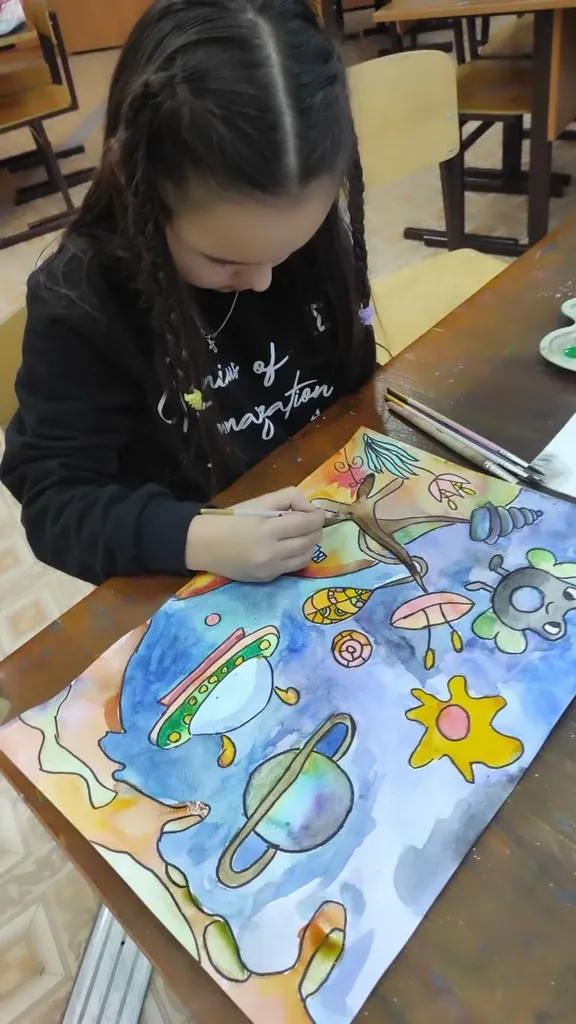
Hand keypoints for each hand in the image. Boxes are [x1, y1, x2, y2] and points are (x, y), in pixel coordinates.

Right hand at [185, 487, 324, 581]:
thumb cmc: (231, 519)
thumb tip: (310, 509)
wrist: (203, 545)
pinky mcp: (266, 578)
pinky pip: (292, 567)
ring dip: (310, 545)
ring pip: (306, 557)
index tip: (317, 513)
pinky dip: (297, 556)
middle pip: (310, 541)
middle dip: (316, 530)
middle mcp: (271, 552)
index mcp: (267, 529)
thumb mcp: (258, 501)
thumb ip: (288, 498)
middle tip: (311, 523)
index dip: (317, 517)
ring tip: (302, 535)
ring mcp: (270, 569)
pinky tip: (289, 548)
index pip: (306, 523)